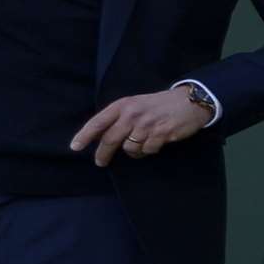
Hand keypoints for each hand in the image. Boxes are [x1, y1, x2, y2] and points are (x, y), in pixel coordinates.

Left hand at [71, 88, 210, 166]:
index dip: (84, 135)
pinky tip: (155, 142)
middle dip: (103, 154)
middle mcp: (132, 114)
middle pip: (110, 139)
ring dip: (134, 151)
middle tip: (100, 162)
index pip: (98, 122)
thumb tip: (101, 138)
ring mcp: (146, 124)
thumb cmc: (159, 104)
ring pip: (129, 148)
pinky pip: (147, 151)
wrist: (189, 101)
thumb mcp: (136, 104)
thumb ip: (119, 118)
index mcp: (124, 105)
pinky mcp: (160, 134)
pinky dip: (149, 150)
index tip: (74, 147)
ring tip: (143, 142)